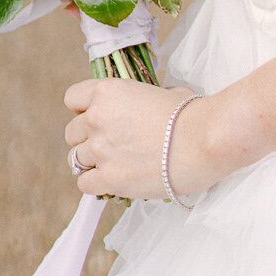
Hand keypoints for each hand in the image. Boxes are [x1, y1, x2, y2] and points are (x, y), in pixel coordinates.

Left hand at [63, 77, 217, 201]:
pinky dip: (97, 183)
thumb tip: (144, 108)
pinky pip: (85, 184)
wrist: (204, 140)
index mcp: (108, 91)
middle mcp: (97, 117)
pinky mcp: (109, 178)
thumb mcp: (162, 92)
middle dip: (88, 138)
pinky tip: (115, 180)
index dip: (84, 108)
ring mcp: (100, 149)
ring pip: (75, 160)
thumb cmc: (190, 114)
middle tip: (110, 145)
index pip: (73, 98)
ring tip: (113, 165)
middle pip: (72, 132)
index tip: (97, 117)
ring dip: (91, 163)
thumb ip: (140, 100)